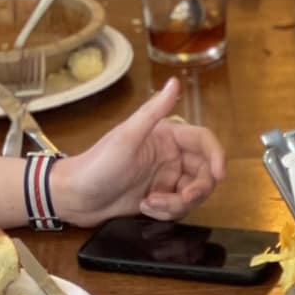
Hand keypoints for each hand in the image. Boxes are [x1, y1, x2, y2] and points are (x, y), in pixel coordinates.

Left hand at [58, 78, 225, 226]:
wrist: (74, 197)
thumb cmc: (97, 164)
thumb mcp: (127, 137)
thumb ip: (153, 111)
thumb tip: (174, 83)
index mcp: (166, 136)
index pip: (203, 141)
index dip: (216, 156)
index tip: (219, 175)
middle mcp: (169, 156)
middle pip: (203, 172)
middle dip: (196, 189)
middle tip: (181, 199)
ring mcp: (164, 178)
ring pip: (192, 193)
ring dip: (176, 204)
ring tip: (151, 204)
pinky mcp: (158, 198)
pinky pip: (178, 208)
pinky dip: (166, 212)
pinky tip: (146, 207)